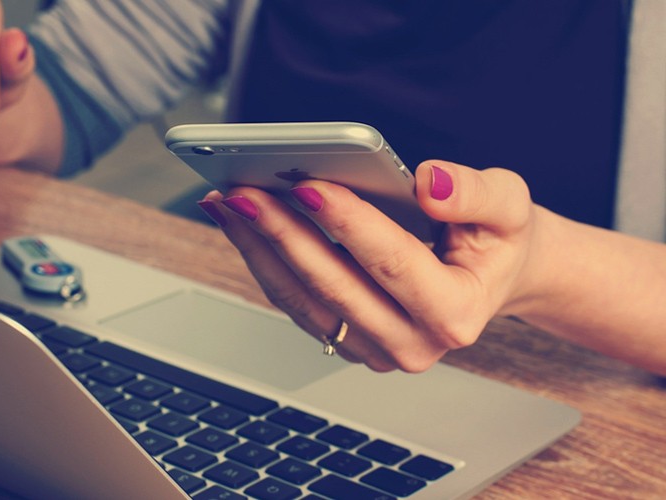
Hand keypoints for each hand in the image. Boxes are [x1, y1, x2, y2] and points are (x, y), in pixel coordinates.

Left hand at [199, 160, 538, 371]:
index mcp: (456, 313)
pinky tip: (242, 224)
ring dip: (260, 249)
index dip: (348, 223)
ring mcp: (375, 349)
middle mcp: (412, 344)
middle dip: (284, 234)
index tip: (307, 185)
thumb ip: (477, 193)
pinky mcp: (348, 340)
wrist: (491, 276)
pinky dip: (265, 261)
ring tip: (229, 202)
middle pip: (334, 287)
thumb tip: (428, 184)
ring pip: (303, 300)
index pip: (392, 264)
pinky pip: (296, 303)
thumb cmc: (497, 240)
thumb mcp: (510, 206)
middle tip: (244, 191)